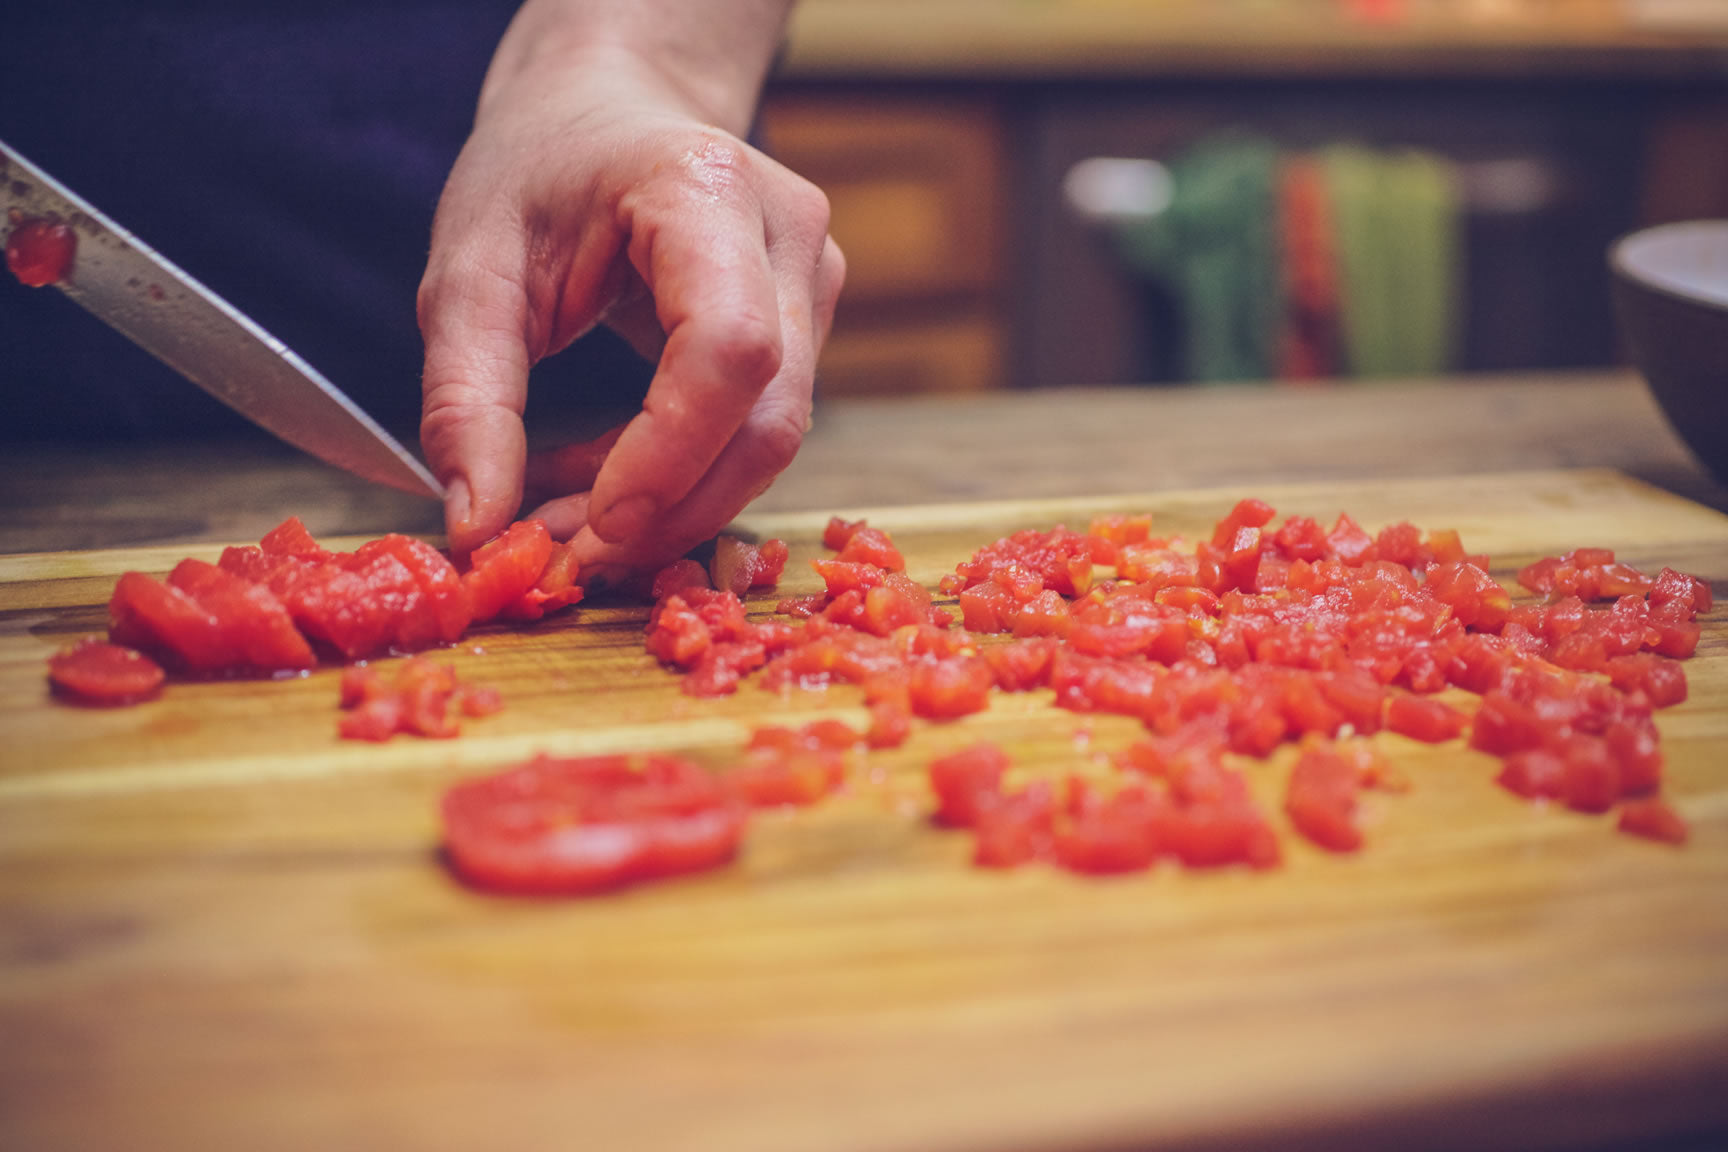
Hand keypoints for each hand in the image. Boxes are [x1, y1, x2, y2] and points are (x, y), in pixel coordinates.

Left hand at [418, 5, 842, 579]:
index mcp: (707, 189)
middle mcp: (791, 235)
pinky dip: (683, 475)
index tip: (589, 530)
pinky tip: (608, 477)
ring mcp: (816, 282)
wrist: (607, 108)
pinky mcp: (809, 326)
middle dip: (671, 507)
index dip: (669, 456)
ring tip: (567, 516)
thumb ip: (466, 397)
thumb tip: (480, 529)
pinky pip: (758, 429)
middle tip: (566, 556)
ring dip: (673, 502)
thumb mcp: (467, 271)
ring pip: (772, 439)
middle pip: (770, 417)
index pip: (729, 349)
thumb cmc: (538, 170)